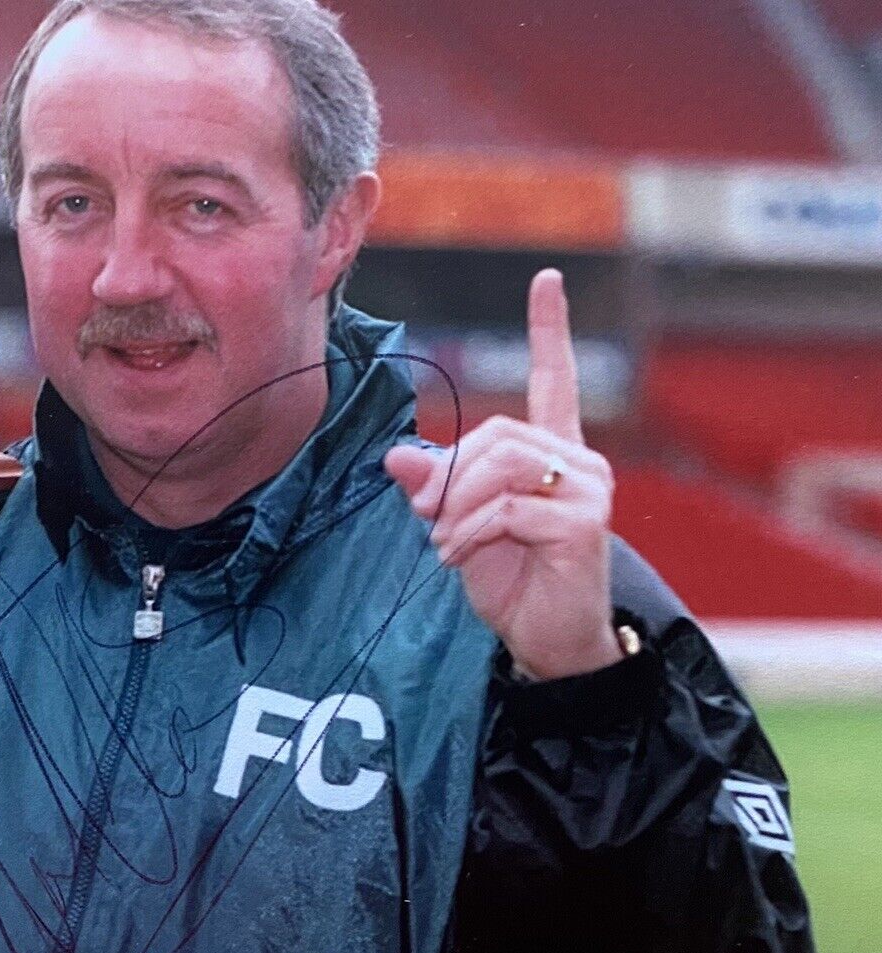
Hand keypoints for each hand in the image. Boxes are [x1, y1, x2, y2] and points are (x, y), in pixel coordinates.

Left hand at [383, 269, 621, 678]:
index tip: (547, 280)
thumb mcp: (457, 526)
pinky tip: (461, 556)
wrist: (547, 639)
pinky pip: (506, 507)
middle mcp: (578, 461)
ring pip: (499, 467)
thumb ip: (433, 489)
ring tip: (446, 544)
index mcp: (552, 452)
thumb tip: (395, 457)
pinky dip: (468, 532)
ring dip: (455, 508)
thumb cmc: (510, 579)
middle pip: (496, 435)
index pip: (555, 379)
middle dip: (449, 478)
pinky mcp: (584, 521)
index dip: (549, 330)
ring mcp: (588, 489)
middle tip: (431, 523)